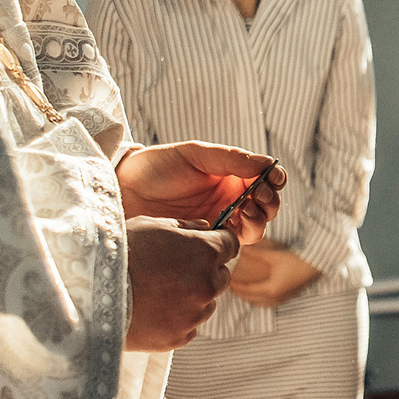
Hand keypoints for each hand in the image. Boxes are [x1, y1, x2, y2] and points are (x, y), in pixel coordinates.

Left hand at [116, 141, 282, 242]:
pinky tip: (228, 224)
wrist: (123, 191)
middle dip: (270, 201)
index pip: (266, 179)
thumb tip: (267, 163)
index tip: (270, 179)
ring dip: (259, 219)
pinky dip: (240, 235)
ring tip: (244, 210)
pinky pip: (233, 244)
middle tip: (257, 196)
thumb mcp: (194, 154)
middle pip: (266, 206)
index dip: (274, 180)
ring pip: (255, 227)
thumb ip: (230, 158)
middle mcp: (230, 199)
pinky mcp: (206, 242)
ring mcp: (219, 221)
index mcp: (231, 174)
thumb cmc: (157, 167)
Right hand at [123, 216, 241, 350]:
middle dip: (205, 270)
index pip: (231, 245)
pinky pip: (189, 326)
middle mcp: (207, 284)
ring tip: (156, 291)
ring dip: (192, 296)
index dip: (218, 243)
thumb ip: (184, 226)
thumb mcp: (150, 225)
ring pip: (206, 303)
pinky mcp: (179, 337)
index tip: (203, 245)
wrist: (87, 295)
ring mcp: (195, 314)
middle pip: (222, 276)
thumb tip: (205, 227)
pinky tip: (151, 310)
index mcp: (205, 252)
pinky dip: (177, 319)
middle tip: (173, 269)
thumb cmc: (117, 252)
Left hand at [224, 238, 321, 307]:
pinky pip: (271, 301)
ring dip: (252, 298)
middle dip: (241, 294)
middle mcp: (276, 297)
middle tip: (232, 288)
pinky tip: (262, 293)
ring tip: (244, 292)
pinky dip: (261, 299)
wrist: (319, 264)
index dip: (236, 287)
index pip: (248, 291)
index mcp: (271, 289)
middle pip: (253, 299)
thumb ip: (258, 253)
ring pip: (262, 303)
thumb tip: (243, 248)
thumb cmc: (298, 260)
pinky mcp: (290, 294)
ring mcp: (284, 297)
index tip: (227, 283)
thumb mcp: (275, 255)